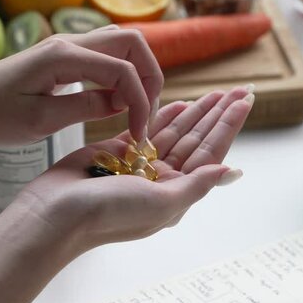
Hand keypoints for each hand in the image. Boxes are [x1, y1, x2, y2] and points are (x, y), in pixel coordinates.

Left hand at [0, 26, 162, 144]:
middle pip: (132, 43)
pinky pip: (106, 56)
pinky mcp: (65, 57)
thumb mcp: (40, 121)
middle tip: (145, 114)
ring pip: (122, 45)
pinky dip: (121, 75)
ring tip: (133, 109)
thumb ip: (86, 108)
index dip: (141, 101)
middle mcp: (69, 43)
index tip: (138, 135)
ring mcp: (67, 47)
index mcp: (63, 57)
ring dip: (138, 74)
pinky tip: (114, 103)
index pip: (124, 70)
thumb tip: (122, 102)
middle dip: (150, 77)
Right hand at [20, 86, 253, 247]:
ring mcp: (139, 164)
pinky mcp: (117, 151)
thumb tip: (231, 172)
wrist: (56, 213)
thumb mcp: (160, 204)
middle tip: (239, 89)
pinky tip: (181, 103)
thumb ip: (196, 185)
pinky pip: (147, 131)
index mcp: (175, 193)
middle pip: (197, 139)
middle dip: (218, 114)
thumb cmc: (108, 213)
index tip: (245, 101)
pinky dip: (164, 116)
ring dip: (195, 112)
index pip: (210, 153)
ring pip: (175, 132)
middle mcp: (161, 179)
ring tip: (216, 93)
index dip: (228, 126)